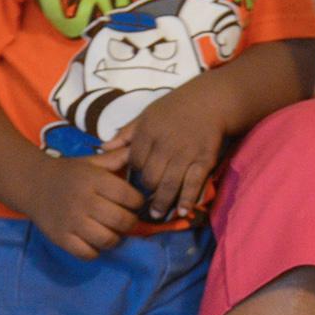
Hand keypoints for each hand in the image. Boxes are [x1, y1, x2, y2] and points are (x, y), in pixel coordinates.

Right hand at [26, 146, 144, 259]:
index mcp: (93, 179)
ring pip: (107, 240)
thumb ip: (117, 157)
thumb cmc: (69, 173)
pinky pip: (88, 254)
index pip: (128, 196)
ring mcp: (71, 221)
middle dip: (130, 222)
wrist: (33, 184)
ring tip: (112, 230)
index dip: (137, 201)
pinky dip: (95, 251)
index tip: (134, 202)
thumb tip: (140, 151)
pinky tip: (94, 240)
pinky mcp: (61, 238)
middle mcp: (83, 201)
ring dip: (115, 238)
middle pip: (121, 220)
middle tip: (126, 218)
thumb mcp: (92, 161)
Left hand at [115, 82, 228, 222]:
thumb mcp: (147, 114)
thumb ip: (126, 133)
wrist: (211, 100)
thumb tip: (103, 148)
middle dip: (146, 190)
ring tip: (157, 214)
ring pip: (169, 185)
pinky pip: (193, 184)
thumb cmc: (176, 106)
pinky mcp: (204, 159)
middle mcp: (165, 144)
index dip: (133, 173)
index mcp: (148, 131)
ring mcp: (185, 153)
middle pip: (150, 177)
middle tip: (144, 202)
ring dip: (162, 203)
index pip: (135, 161)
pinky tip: (182, 212)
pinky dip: (187, 200)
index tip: (135, 181)